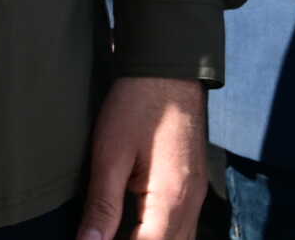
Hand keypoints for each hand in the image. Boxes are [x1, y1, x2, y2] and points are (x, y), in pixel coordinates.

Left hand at [77, 76, 207, 239]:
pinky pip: (181, 227)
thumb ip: (102, 204)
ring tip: (113, 232)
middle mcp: (191, 205)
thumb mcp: (111, 154)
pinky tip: (136, 228)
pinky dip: (160, 234)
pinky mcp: (193, 187)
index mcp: (171, 200)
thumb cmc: (137, 106)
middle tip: (98, 236)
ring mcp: (196, 197)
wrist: (168, 71)